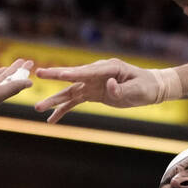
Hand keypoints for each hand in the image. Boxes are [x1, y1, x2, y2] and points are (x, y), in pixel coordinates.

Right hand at [33, 58, 162, 122]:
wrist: (149, 88)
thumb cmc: (145, 86)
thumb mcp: (137, 88)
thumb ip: (121, 88)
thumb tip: (109, 85)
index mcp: (108, 67)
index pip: (88, 70)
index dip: (74, 73)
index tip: (60, 74)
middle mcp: (97, 74)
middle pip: (74, 76)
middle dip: (56, 76)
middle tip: (38, 73)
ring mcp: (92, 83)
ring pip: (70, 92)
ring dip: (54, 100)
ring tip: (38, 107)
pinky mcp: (92, 93)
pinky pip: (74, 102)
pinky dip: (63, 110)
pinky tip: (51, 119)